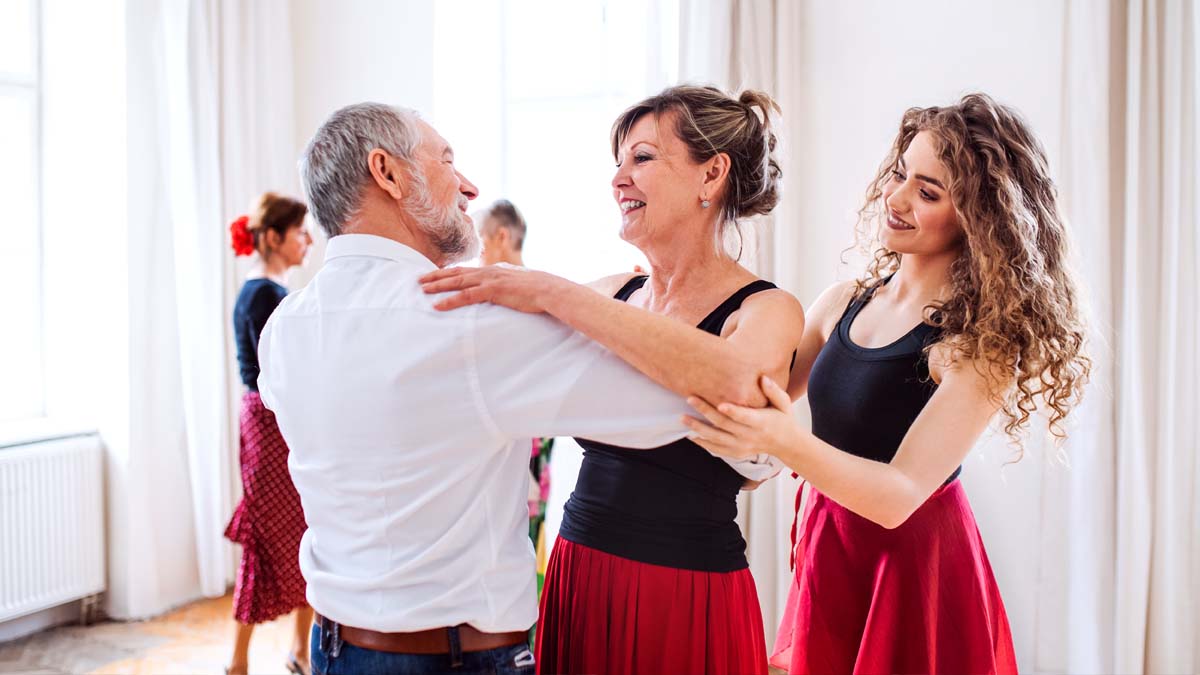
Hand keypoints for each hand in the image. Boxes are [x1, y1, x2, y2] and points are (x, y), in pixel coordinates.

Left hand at [419, 265, 573, 313]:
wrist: (548, 289)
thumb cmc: (536, 291)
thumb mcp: (516, 284)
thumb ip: (504, 285)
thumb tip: (499, 291)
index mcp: (493, 270)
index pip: (465, 271)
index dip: (448, 273)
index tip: (434, 276)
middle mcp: (488, 271)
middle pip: (456, 273)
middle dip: (436, 276)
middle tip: (418, 280)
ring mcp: (489, 280)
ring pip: (457, 282)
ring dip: (438, 286)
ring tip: (423, 291)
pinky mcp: (493, 290)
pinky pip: (467, 296)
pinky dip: (450, 300)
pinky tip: (438, 305)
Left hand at [683, 375, 799, 460]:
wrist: (785, 444)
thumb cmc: (782, 418)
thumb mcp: (784, 404)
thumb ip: (773, 391)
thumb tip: (763, 378)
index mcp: (762, 423)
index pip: (745, 418)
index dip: (733, 412)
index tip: (720, 404)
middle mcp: (750, 436)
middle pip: (724, 425)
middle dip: (706, 411)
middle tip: (690, 399)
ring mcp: (741, 447)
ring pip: (716, 439)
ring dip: (697, 428)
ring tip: (682, 418)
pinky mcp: (735, 453)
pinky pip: (715, 449)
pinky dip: (701, 442)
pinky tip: (689, 433)